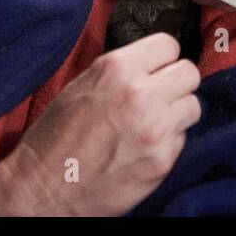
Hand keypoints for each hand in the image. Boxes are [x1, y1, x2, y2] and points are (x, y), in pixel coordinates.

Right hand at [0, 33, 200, 215]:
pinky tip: (145, 147)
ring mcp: (155, 129)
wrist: (42, 191)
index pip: (168, 45)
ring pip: (193, 105)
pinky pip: (182, 138)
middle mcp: (140, 94)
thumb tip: (150, 64)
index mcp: (115, 69)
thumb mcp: (80, 86)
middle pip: (189, 73)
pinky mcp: (162, 160)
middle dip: (176, 83)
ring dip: (177, 113)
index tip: (156, 69)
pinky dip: (169, 142)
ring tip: (153, 123)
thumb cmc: (54, 138)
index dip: (162, 58)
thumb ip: (119, 71)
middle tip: (161, 96)